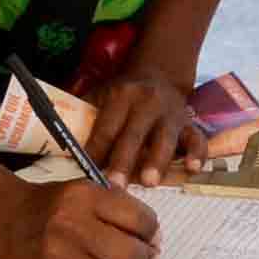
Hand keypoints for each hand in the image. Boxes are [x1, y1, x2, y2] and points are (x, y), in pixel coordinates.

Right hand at [1, 180, 160, 258]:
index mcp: (84, 197)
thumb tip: (154, 241)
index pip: (140, 219)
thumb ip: (121, 208)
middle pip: (131, 253)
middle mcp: (70, 225)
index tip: (151, 237)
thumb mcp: (85, 190)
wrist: (7, 220)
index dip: (152, 231)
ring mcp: (58, 257)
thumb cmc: (54, 206)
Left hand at [84, 71, 200, 186]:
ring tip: (149, 182)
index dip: (96, 149)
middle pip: (133, 134)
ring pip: (165, 138)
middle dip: (124, 161)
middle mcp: (147, 103)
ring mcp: (170, 113)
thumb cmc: (124, 93)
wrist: (160, 73)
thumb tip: (60, 144)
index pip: (106, 127)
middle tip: (115, 185)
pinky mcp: (188, 123)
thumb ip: (85, 116)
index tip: (87, 170)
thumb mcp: (102, 94)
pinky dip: (197, 153)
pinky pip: (196, 138)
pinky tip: (193, 169)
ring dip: (157, 161)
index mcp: (121, 96)